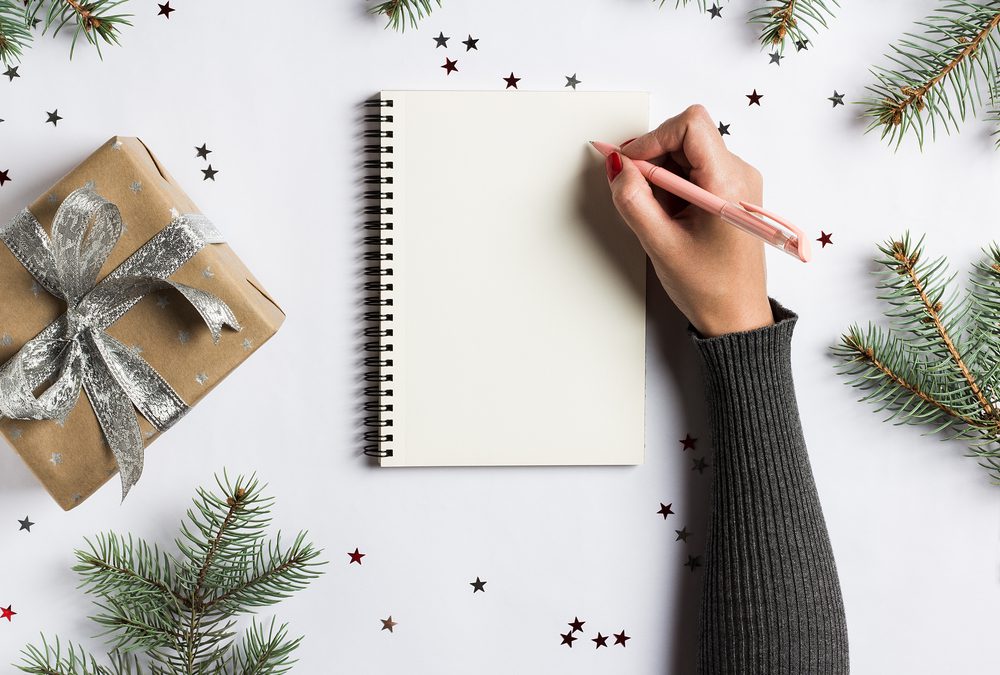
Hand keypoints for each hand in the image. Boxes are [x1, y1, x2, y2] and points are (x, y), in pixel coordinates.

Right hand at [605, 105, 772, 337]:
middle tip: (635, 194)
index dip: (653, 138)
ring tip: (658, 215)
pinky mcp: (730, 191)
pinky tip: (669, 216)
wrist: (736, 316)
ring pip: (686, 152)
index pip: (690, 125)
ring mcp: (736, 181)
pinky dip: (671, 185)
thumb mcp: (660, 245)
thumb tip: (616, 165)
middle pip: (686, 136)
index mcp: (728, 184)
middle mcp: (739, 174)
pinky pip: (694, 169)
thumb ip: (633, 201)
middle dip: (652, 159)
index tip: (630, 164)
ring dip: (660, 175)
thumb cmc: (710, 288)